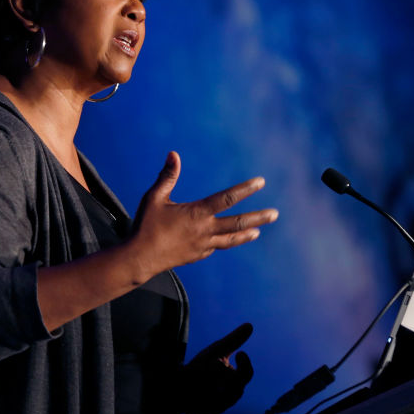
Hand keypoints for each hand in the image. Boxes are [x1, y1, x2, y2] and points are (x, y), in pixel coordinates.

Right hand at [128, 151, 277, 280]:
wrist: (139, 259)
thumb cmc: (145, 226)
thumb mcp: (154, 197)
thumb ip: (167, 176)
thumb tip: (173, 154)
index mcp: (197, 214)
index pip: (227, 198)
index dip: (245, 189)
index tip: (260, 182)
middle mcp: (204, 230)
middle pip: (237, 223)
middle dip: (258, 217)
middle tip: (275, 214)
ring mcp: (202, 246)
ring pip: (231, 239)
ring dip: (246, 234)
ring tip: (258, 231)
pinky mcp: (197, 256)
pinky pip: (215, 247)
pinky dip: (223, 241)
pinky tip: (226, 239)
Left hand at [178, 323, 254, 413]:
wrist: (184, 383)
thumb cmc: (204, 365)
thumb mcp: (217, 350)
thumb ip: (234, 340)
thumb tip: (250, 325)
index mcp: (236, 377)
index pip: (247, 373)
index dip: (246, 364)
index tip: (240, 353)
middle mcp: (232, 393)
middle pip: (237, 387)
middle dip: (226, 377)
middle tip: (215, 367)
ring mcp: (222, 404)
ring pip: (224, 396)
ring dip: (213, 385)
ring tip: (203, 378)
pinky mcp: (211, 411)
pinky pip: (211, 404)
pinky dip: (205, 395)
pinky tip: (198, 390)